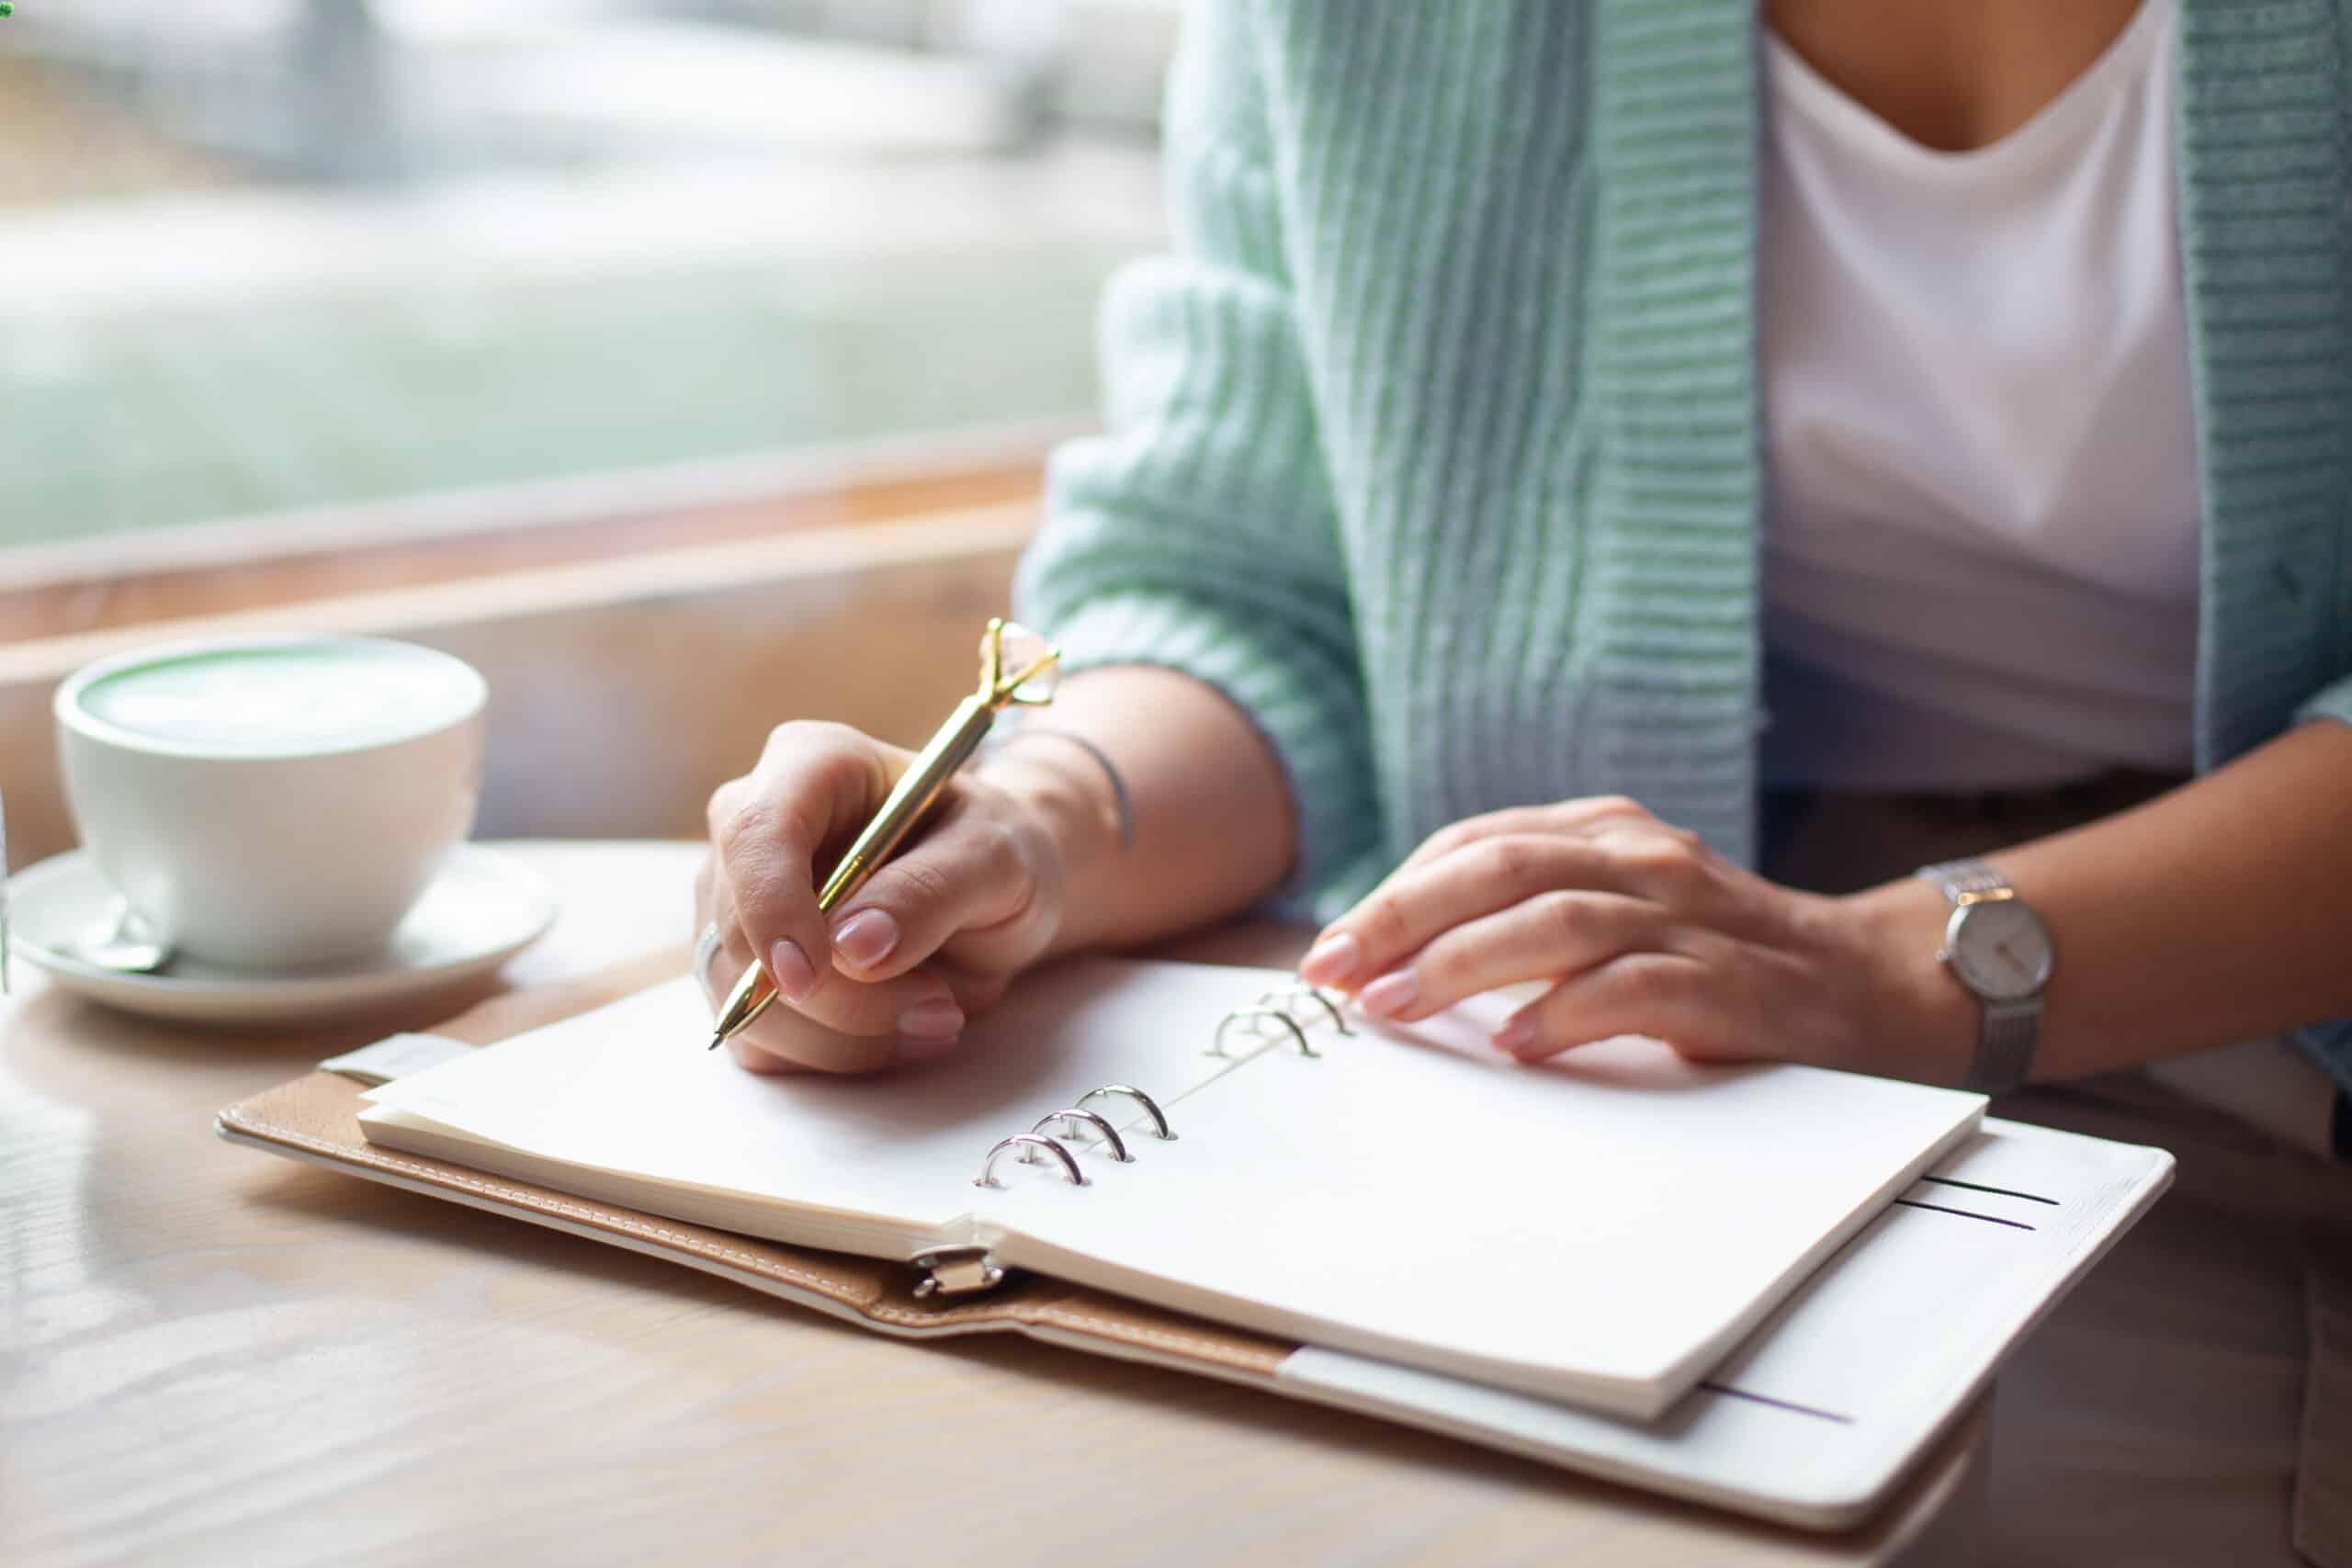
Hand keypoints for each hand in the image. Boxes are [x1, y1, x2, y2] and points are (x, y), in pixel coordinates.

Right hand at [695, 721, 1067, 1073]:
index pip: (754, 830)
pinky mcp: (742, 974)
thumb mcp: (996, 856)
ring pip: (746, 1000)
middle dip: (842, 996)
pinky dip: (834, 1055)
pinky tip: (899, 1032)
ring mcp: (736, 905)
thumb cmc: (992, 850)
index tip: (815, 976)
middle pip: (744, 932)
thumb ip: (932, 891)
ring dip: (846, 1036)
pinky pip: (760, 1039)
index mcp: (810, 764)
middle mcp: (753, 830)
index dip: (772, 907)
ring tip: (939, 1016)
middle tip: (942, 1007)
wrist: (992, 891)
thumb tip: (852, 947)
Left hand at [1296, 796, 1960, 1080]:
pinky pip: (1635, 987)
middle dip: (1402, 919)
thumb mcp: (1621, 911)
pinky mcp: (1728, 983)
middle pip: (1499, 869)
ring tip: (1397, 1008)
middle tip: (1334, 973)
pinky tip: (1513, 1045)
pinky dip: (1565, 1013)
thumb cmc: (1718, 959)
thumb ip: (1530, 919)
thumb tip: (1397, 970)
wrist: (1868, 985)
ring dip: (1462, 964)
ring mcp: (1688, 916)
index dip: (1395, 893)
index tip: (1328, 949)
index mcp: (1605, 833)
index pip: (1477, 844)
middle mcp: (1641, 859)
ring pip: (1556, 920)